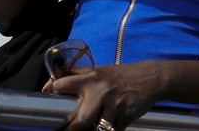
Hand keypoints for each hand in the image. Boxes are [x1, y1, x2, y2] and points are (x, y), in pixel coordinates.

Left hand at [46, 62, 162, 130]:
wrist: (152, 77)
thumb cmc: (121, 76)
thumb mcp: (101, 72)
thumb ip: (83, 81)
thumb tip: (54, 90)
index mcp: (91, 78)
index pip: (62, 85)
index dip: (51, 93)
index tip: (46, 102)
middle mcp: (101, 91)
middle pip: (79, 120)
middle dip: (70, 130)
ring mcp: (115, 105)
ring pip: (96, 129)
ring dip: (93, 129)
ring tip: (92, 125)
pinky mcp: (126, 116)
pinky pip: (112, 130)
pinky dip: (109, 129)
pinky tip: (111, 123)